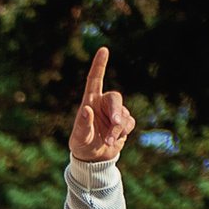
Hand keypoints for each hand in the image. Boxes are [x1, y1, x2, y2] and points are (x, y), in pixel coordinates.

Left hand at [68, 47, 135, 163]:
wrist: (94, 158)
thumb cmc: (82, 144)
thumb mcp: (79, 136)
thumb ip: (82, 124)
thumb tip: (86, 110)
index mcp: (90, 101)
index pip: (95, 79)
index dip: (99, 65)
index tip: (103, 49)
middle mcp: (103, 104)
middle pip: (115, 98)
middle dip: (117, 110)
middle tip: (116, 122)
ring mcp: (115, 113)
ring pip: (124, 115)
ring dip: (118, 129)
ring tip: (107, 140)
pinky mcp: (124, 123)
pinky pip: (130, 123)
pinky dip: (123, 132)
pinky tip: (114, 139)